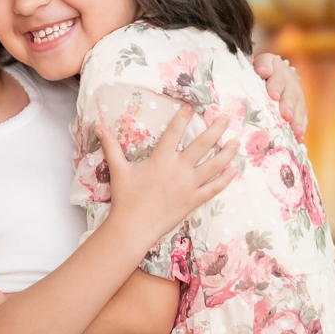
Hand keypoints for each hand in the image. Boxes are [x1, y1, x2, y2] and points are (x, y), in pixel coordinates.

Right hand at [96, 105, 238, 245]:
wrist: (133, 227)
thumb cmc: (125, 198)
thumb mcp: (118, 170)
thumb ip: (111, 146)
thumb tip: (98, 126)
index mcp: (160, 159)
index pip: (174, 132)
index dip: (183, 117)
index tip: (191, 106)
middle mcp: (178, 169)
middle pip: (203, 144)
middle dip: (216, 128)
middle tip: (225, 117)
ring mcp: (189, 185)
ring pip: (214, 165)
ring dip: (227, 152)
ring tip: (236, 141)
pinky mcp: (194, 200)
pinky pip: (214, 188)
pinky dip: (225, 178)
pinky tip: (233, 170)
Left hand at [253, 53, 307, 141]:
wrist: (276, 71)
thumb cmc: (264, 69)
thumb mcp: (262, 62)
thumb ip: (262, 65)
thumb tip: (263, 71)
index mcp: (279, 71)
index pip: (277, 78)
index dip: (275, 87)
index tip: (273, 96)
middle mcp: (291, 84)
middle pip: (290, 96)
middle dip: (289, 106)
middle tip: (286, 116)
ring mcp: (298, 97)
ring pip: (299, 109)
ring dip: (298, 121)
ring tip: (297, 132)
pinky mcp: (300, 108)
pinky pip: (302, 118)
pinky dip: (302, 128)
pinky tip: (300, 139)